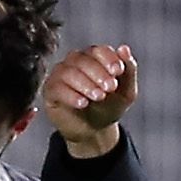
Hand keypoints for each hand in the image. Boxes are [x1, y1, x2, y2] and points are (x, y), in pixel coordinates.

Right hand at [43, 44, 138, 158]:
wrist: (95, 131)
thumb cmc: (109, 107)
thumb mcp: (126, 92)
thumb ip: (129, 71)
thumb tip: (124, 49)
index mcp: (94, 59)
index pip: (98, 50)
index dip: (108, 58)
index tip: (118, 71)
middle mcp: (75, 63)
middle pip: (82, 59)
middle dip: (98, 73)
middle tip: (110, 87)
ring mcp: (60, 75)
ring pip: (68, 72)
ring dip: (86, 83)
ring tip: (99, 96)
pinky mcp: (50, 91)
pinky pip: (56, 88)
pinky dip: (70, 95)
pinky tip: (83, 103)